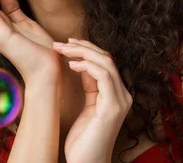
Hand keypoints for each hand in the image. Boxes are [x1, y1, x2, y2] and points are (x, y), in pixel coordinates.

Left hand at [53, 38, 132, 162]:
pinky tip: (71, 64)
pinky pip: (104, 76)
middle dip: (83, 46)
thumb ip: (89, 86)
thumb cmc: (83, 140)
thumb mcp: (87, 106)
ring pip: (106, 62)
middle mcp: (123, 94)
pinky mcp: (113, 107)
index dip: (87, 48)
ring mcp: (120, 100)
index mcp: (117, 94)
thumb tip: (80, 62)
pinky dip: (87, 66)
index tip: (67, 43)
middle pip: (107, 58)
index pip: (106, 61)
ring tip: (62, 50)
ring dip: (82, 52)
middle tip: (60, 43)